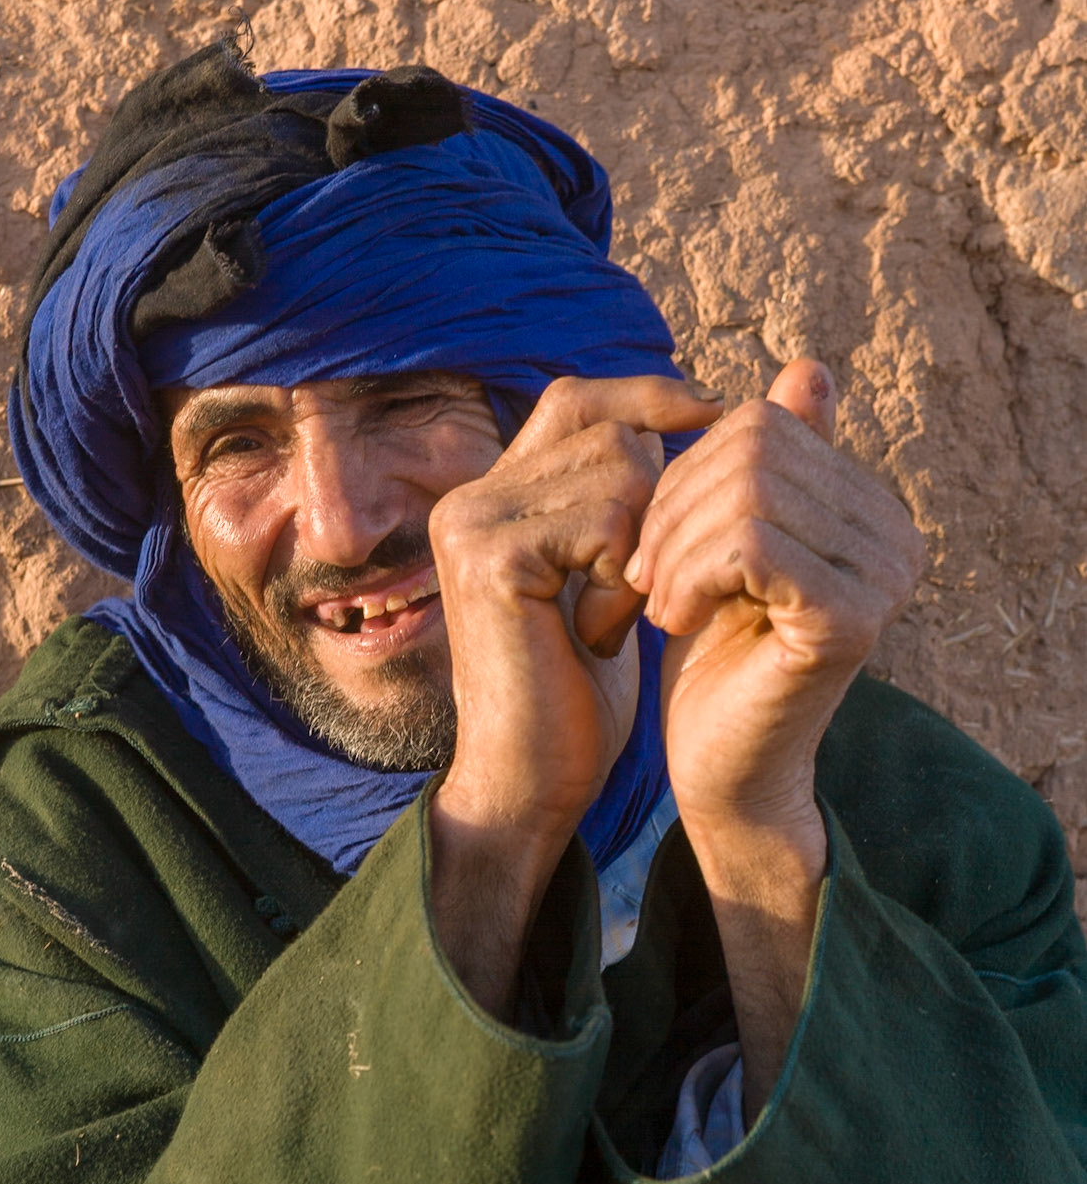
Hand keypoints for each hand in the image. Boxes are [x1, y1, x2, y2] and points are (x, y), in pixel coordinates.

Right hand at [426, 374, 721, 1016]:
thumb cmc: (573, 693)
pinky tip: (599, 633)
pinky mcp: (492, 559)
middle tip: (639, 585)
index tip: (714, 430)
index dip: (649, 404)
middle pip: (607, 427)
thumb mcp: (605, 578)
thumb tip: (707, 403)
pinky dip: (624, 576)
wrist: (528, 782)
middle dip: (656, 497)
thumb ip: (625, 500)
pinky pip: (605, 519)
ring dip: (643, 544)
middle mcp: (469, 498)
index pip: (578, 400)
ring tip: (614, 615)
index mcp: (490, 496)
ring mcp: (471, 524)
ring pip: (618, 469)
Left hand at [629, 359, 925, 1113]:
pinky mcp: (850, 620)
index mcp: (871, 507)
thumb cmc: (712, 656)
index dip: (683, 469)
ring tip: (653, 600)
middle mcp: (896, 536)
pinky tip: (671, 619)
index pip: (761, 423)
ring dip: (672, 545)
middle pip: (752, 449)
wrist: (719, 769)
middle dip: (671, 504)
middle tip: (639, 574)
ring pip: (745, 491)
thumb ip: (766, 466)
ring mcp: (883, 578)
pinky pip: (750, 543)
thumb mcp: (725, 543)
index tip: (648, 539)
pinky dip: (689, 574)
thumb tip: (811, 369)